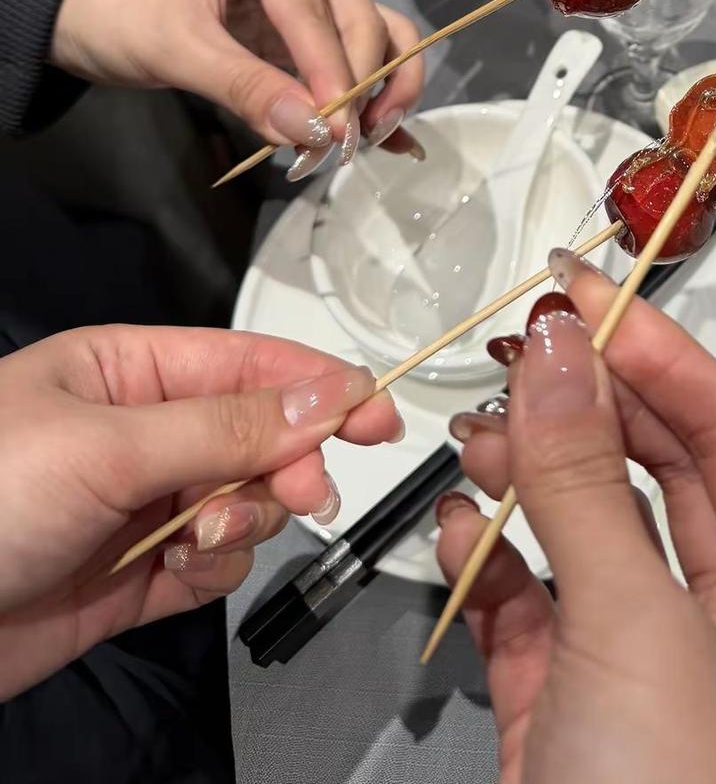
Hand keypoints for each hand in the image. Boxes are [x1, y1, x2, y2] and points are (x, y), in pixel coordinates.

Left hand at [0, 324, 401, 697]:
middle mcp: (140, 430)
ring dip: (245, 522)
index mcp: (127, 369)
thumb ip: (229, 424)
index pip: (248, 361)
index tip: (380, 413)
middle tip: (308, 495)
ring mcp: (138, 506)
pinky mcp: (133, 578)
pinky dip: (213, 571)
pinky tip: (182, 573)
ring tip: (204, 541)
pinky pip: (211, 565)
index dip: (319, 382)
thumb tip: (331, 391)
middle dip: (286, 463)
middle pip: (258, 435)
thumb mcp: (110, 444)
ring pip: (243, 502)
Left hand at [51, 0, 424, 174]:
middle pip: (360, 21)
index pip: (317, 10)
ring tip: (371, 141)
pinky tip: (392, 140)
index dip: (335, 72)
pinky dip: (365, 100)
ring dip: (380, 88)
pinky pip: (341, 64)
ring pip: (369, 38)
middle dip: (361, 84)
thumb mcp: (175, 48)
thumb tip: (312, 132)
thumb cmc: (114, 6)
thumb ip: (246, 87)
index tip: (340, 132)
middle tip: (345, 146)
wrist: (67, 5)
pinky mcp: (292, 36)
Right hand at [438, 255, 715, 783]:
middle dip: (590, 406)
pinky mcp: (570, 713)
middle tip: (525, 340)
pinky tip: (456, 520)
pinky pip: (531, 603)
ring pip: (590, 530)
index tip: (592, 297)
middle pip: (663, 474)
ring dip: (530, 472)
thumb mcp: (638, 633)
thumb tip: (558, 352)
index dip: (664, 358)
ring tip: (478, 427)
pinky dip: (489, 555)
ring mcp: (646, 669)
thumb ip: (588, 485)